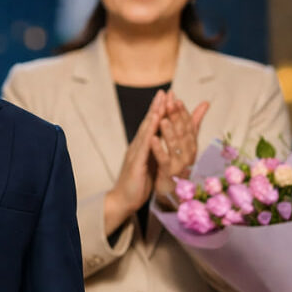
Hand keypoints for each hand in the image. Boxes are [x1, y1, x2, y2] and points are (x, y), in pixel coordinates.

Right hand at [104, 90, 166, 234]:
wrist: (123, 200)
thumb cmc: (138, 183)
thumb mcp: (151, 163)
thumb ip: (157, 150)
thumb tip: (164, 141)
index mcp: (143, 146)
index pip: (152, 125)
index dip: (159, 110)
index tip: (167, 96)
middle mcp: (138, 146)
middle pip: (148, 123)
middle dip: (156, 107)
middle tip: (164, 91)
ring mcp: (135, 154)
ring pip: (145, 132)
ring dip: (153, 116)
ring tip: (160, 103)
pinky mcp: (135, 164)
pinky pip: (144, 147)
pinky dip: (149, 135)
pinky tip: (154, 127)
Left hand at [149, 91, 208, 205]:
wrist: (171, 191)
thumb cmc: (178, 163)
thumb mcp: (186, 142)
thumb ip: (193, 123)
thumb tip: (205, 103)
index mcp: (191, 143)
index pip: (187, 124)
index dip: (181, 111)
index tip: (175, 97)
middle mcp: (188, 152)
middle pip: (183, 132)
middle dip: (176, 116)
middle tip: (170, 102)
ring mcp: (179, 163)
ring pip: (175, 145)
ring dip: (169, 131)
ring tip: (163, 118)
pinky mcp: (169, 173)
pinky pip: (164, 159)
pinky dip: (159, 148)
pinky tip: (153, 139)